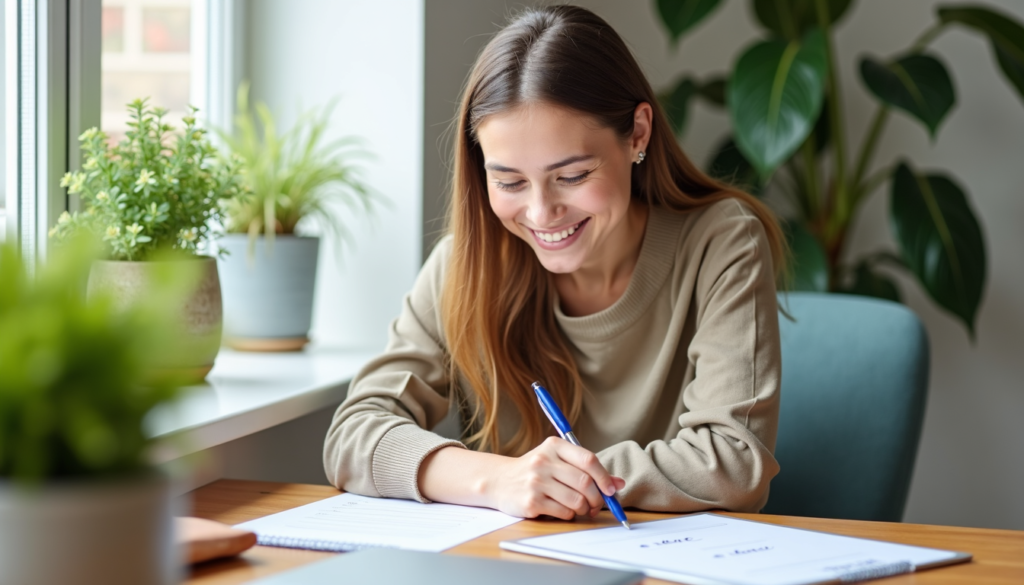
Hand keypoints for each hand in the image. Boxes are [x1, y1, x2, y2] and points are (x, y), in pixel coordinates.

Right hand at [483, 436, 625, 519]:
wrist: (499, 480)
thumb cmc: (535, 470)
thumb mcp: (558, 461)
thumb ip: (587, 469)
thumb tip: (618, 483)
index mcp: (554, 446)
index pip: (588, 460)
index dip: (604, 477)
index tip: (611, 490)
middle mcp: (544, 461)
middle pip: (585, 483)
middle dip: (598, 498)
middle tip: (598, 505)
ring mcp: (536, 482)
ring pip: (576, 500)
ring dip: (585, 508)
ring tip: (581, 508)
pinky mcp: (531, 502)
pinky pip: (564, 512)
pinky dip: (569, 514)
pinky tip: (563, 509)